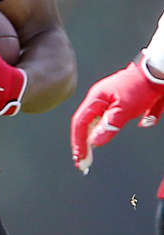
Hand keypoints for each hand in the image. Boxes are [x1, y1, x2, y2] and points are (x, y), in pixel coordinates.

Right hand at [70, 58, 163, 172]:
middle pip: (85, 124)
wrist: (156, 72)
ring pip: (96, 122)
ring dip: (93, 138)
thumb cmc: (140, 86)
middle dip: (83, 144)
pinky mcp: (119, 102)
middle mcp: (99, 100)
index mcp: (95, 99)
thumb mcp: (124, 109)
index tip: (79, 158)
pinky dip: (107, 130)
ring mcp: (108, 101)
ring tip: (91, 153)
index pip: (80, 124)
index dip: (78, 142)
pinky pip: (109, 119)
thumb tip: (95, 142)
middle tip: (82, 162)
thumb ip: (109, 126)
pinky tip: (108, 137)